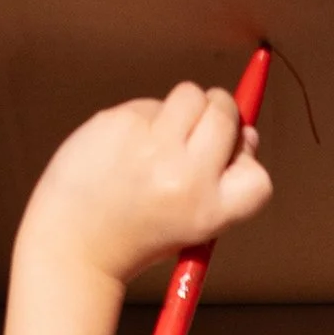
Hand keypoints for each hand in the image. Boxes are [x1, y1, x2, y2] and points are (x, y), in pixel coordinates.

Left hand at [15, 84, 270, 289]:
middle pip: (226, 115)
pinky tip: (127, 147)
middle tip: (198, 128)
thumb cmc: (138, 233)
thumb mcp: (193, 225)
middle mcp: (186, 176)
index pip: (257, 174)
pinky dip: (146, 118)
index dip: (246, 161)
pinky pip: (151, 103)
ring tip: (158, 141)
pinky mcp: (122, 122)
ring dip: (184, 108)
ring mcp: (152, 145)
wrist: (76, 240)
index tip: (229, 159)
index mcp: (209, 211)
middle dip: (219, 111)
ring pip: (191, 95)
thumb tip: (247, 130)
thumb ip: (222, 183)